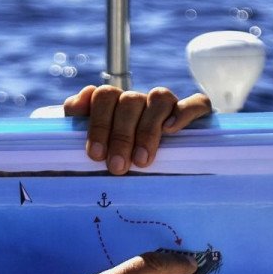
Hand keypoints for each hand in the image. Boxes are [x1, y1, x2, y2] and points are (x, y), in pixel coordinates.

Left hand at [64, 85, 211, 174]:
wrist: (157, 177)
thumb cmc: (118, 163)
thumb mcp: (94, 148)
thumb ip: (78, 123)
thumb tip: (76, 105)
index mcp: (114, 104)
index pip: (104, 96)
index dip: (98, 123)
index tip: (95, 155)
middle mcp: (139, 101)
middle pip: (129, 100)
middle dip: (121, 135)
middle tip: (117, 167)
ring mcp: (166, 105)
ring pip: (159, 98)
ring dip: (148, 129)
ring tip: (142, 161)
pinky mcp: (195, 113)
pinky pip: (196, 102)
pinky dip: (184, 111)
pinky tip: (172, 129)